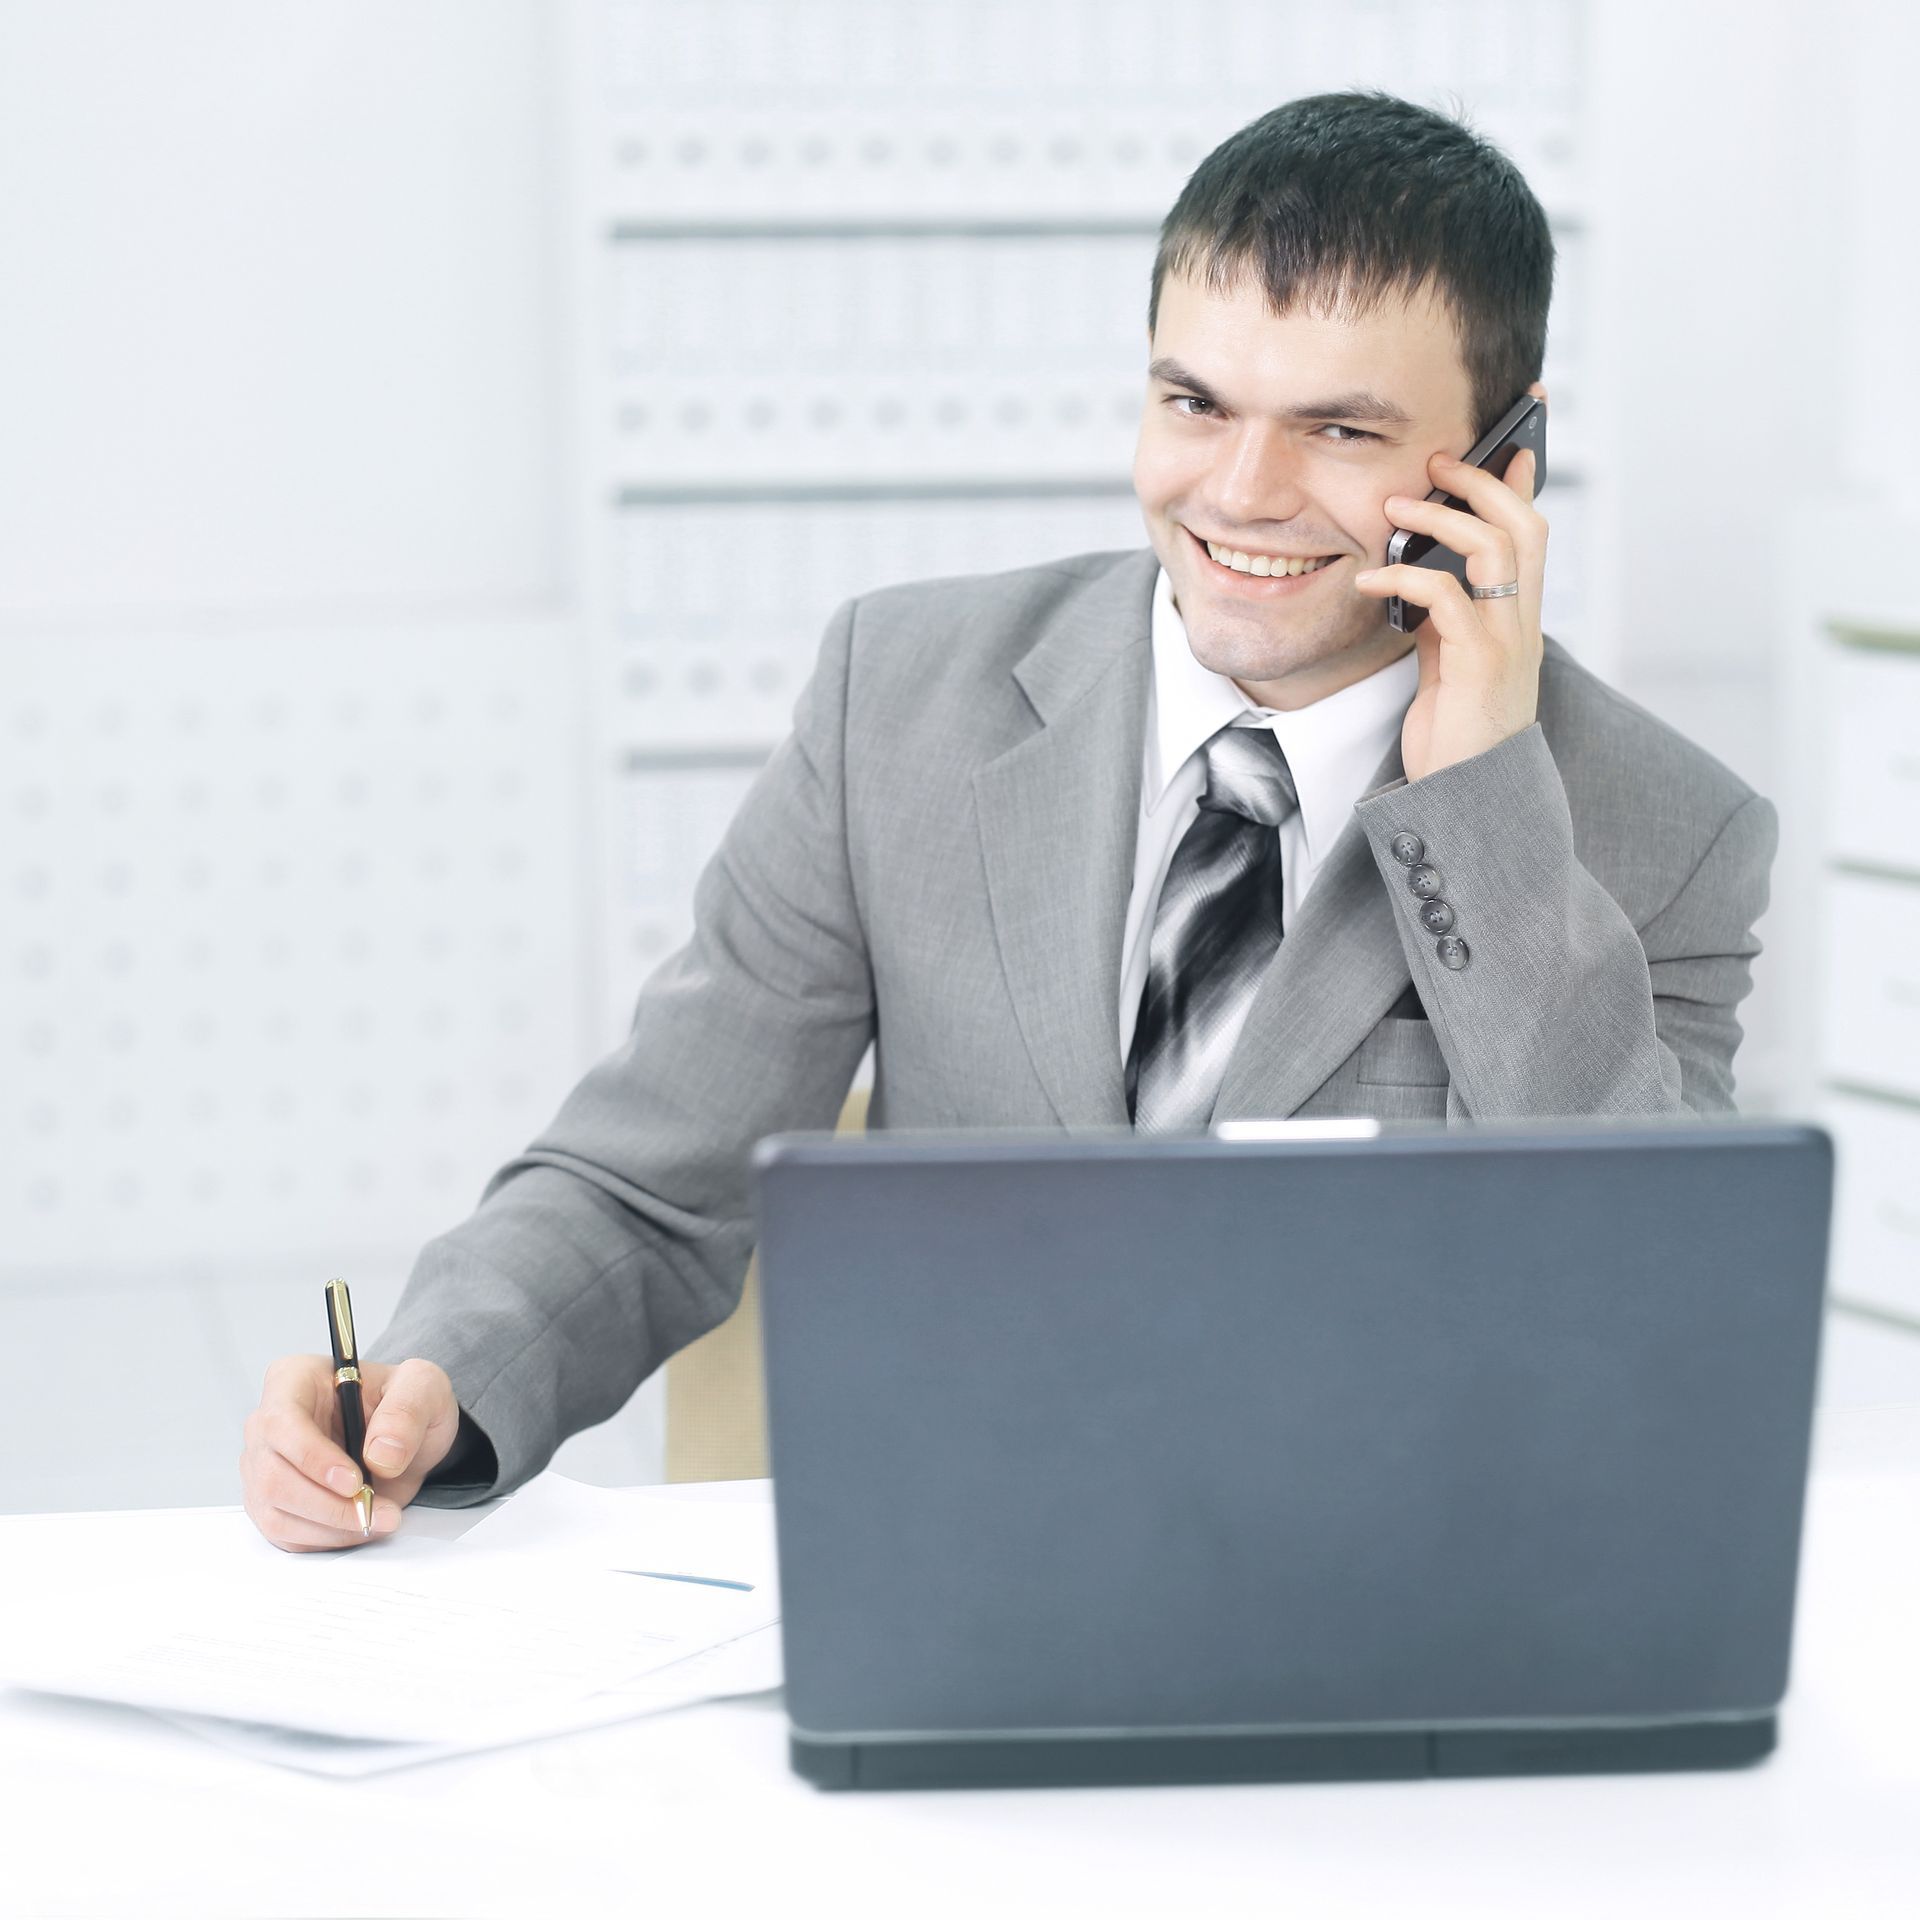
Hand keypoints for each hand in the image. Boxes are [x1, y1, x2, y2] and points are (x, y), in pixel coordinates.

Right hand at [239, 1353, 459, 1552]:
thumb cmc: (403, 1402)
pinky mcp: (271, 1503)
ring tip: (380, 1518)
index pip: (282, 1423)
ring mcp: (263, 1467)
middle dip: (328, 1504)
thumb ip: (406, 1411)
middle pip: (273, 1476)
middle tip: (378, 1511)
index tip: (354, 1482)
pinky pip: (285, 1534)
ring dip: (331, 1527)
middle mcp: (266, 1424)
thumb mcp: (423, 1387)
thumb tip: (381, 1455)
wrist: (403, 1436)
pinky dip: (325, 1539)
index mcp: (293, 1380)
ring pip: (276, 1512)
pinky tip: (360, 1527)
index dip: (313, 1458)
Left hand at [1352, 417, 1548, 784]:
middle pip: (1526, 525)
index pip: (1532, 534)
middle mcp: (1522, 622)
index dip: (1524, 484)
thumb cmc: (1457, 737)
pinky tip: (1372, 576)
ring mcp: (1506, 641)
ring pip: (1498, 549)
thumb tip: (1422, 579)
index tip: (1514, 441)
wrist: (1469, 799)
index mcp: (1517, 618)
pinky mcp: (1480, 664)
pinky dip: (1408, 576)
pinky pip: (1448, 598)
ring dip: (1446, 518)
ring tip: (1398, 506)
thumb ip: (1445, 622)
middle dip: (1486, 482)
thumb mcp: (1450, 666)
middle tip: (1440, 461)